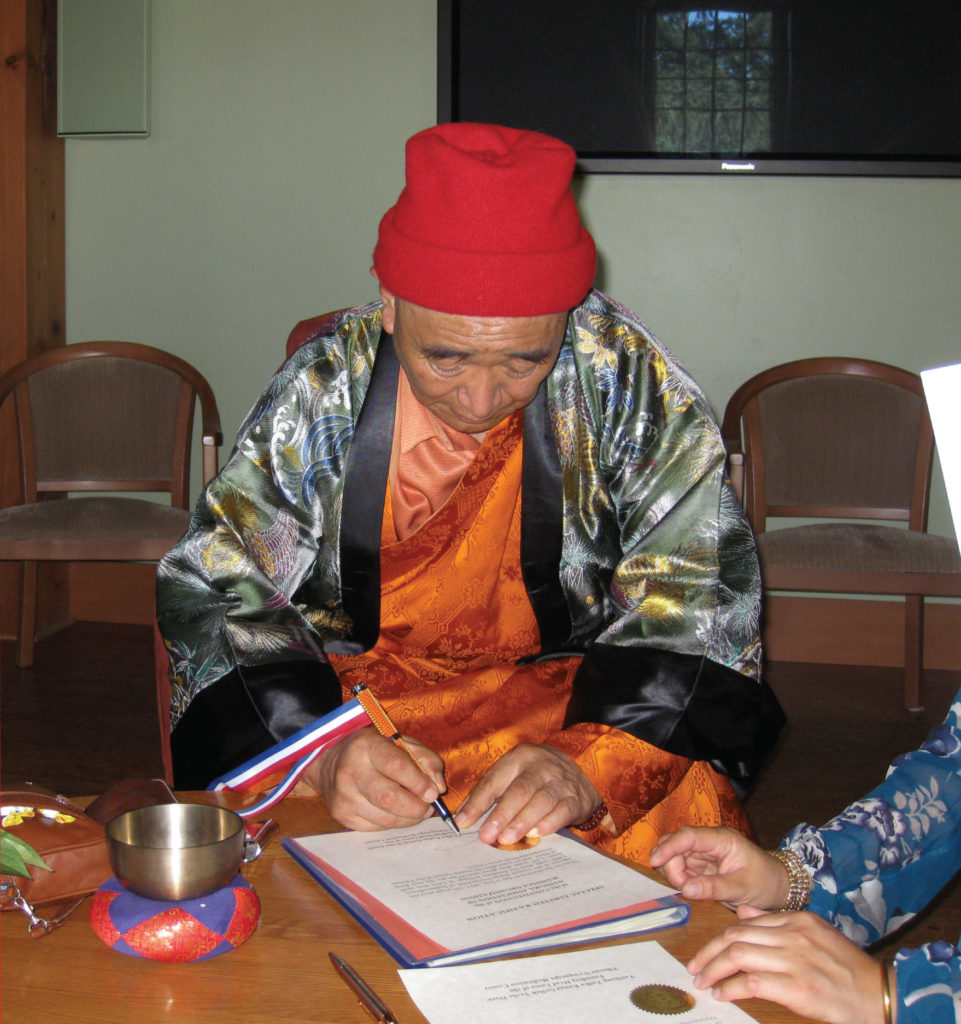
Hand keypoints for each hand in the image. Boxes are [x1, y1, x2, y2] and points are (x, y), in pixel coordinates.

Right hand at [302, 727, 446, 830]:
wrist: (330, 762)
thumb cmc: (373, 751)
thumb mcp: (399, 742)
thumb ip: (425, 759)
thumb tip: (439, 787)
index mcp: (366, 746)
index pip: (396, 766)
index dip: (419, 782)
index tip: (433, 793)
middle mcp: (351, 772)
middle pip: (389, 798)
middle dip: (416, 807)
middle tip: (428, 807)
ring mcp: (344, 797)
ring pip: (385, 818)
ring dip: (408, 819)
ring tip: (418, 811)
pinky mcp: (342, 816)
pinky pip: (376, 827)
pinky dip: (394, 823)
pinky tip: (398, 814)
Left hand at [455, 743, 601, 845]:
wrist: (577, 771)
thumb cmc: (535, 776)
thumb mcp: (512, 774)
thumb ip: (488, 792)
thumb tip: (462, 817)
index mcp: (519, 757)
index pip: (494, 780)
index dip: (477, 802)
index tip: (463, 822)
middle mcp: (541, 766)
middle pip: (519, 790)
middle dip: (501, 814)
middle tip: (486, 836)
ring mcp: (561, 781)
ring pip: (541, 801)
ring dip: (522, 821)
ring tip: (506, 839)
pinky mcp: (577, 798)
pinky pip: (562, 810)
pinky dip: (549, 823)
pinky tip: (536, 834)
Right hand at [649, 826, 787, 911]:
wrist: (779, 887)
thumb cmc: (766, 883)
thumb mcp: (742, 888)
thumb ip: (714, 888)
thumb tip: (686, 889)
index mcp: (722, 840)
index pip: (688, 837)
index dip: (669, 847)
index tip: (654, 860)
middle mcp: (710, 842)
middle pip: (677, 845)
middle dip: (670, 864)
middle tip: (681, 887)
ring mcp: (705, 853)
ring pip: (676, 856)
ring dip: (674, 873)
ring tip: (689, 890)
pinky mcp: (703, 866)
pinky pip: (682, 868)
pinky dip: (680, 878)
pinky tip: (689, 889)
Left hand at [687, 911, 888, 1023]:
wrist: (879, 995)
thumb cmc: (848, 969)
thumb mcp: (816, 934)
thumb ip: (778, 923)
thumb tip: (744, 913)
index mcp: (797, 920)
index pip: (745, 923)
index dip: (721, 938)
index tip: (707, 952)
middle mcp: (793, 935)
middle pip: (736, 936)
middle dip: (709, 952)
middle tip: (695, 967)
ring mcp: (795, 960)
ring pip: (739, 956)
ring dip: (714, 969)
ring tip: (703, 981)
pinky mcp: (797, 988)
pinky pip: (752, 982)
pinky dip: (731, 988)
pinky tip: (722, 994)